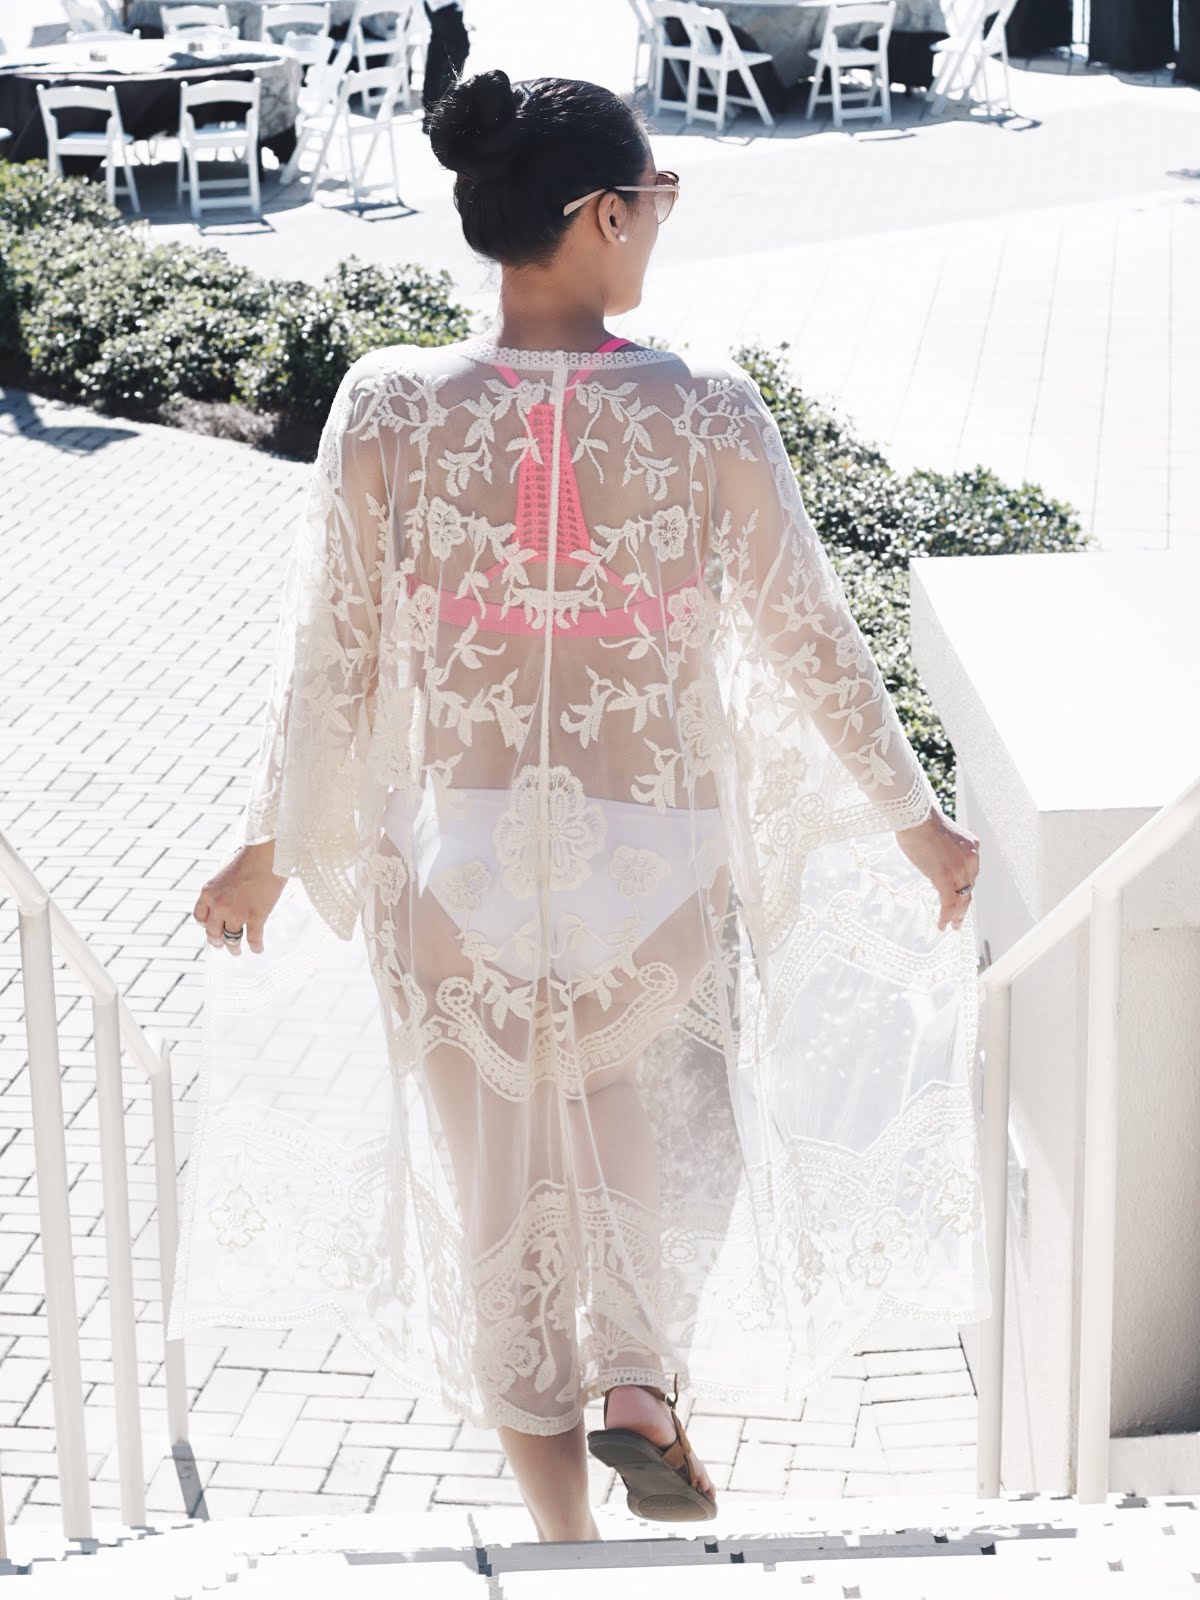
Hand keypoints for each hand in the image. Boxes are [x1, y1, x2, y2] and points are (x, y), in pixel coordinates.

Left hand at [192, 840, 287, 956]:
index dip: (205, 925)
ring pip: (231, 939)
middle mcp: (219, 906)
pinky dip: (256, 947)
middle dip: (216, 942)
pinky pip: (253, 939)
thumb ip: (222, 888)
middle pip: (213, 932)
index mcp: (208, 893)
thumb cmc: (249, 859)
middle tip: (221, 946)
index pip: (199, 917)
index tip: (211, 929)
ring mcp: (237, 913)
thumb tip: (228, 897)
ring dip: (233, 948)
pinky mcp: (255, 917)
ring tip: (236, 952)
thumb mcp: (225, 872)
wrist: (266, 855)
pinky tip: (258, 949)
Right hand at [895, 807, 980, 932]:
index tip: (960, 897)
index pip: (971, 874)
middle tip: (959, 919)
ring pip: (962, 899)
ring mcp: (960, 869)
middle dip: (964, 905)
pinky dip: (947, 917)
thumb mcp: (942, 837)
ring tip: (952, 926)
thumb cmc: (920, 821)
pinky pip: (949, 903)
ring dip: (957, 915)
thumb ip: (946, 851)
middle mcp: (971, 859)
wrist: (915, 817)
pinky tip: (942, 925)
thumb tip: (936, 863)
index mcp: (972, 847)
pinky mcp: (946, 878)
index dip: (964, 888)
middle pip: (969, 888)